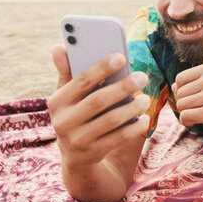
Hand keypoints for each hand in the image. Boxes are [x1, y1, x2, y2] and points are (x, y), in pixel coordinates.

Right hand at [47, 45, 149, 169]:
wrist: (74, 155)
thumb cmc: (75, 113)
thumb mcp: (67, 95)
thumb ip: (67, 71)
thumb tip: (58, 47)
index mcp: (57, 102)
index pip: (81, 81)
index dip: (101, 68)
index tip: (121, 56)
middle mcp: (63, 121)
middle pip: (98, 101)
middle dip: (122, 87)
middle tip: (142, 77)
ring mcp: (77, 140)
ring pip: (110, 120)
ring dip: (131, 108)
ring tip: (145, 99)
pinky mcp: (93, 153)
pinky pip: (118, 138)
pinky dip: (133, 128)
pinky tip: (144, 119)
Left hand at [172, 63, 202, 135]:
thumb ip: (197, 81)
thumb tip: (173, 86)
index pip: (180, 79)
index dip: (184, 90)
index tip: (195, 98)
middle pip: (180, 93)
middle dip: (186, 103)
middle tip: (199, 108)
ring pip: (181, 105)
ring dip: (187, 113)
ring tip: (199, 115)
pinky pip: (185, 117)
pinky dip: (187, 122)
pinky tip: (195, 122)